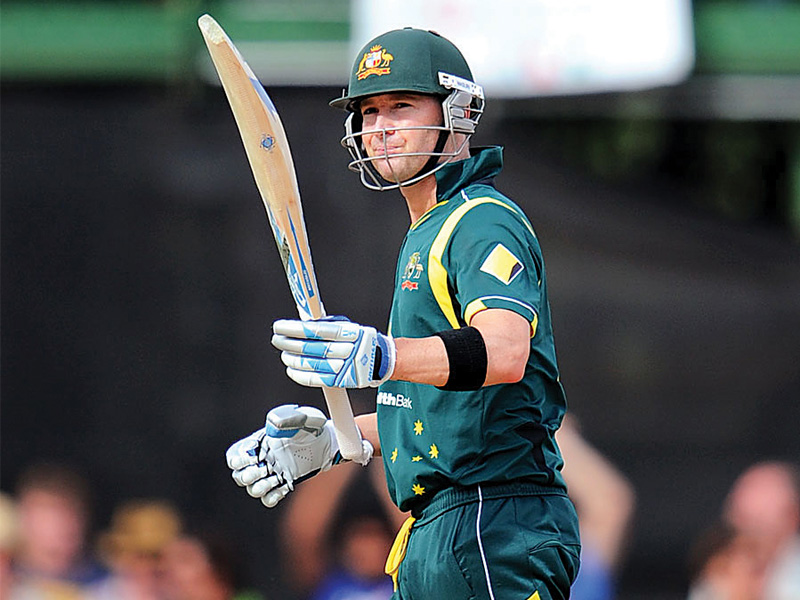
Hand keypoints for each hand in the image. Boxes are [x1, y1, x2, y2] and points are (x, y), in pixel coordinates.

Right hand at [225, 405, 372, 507]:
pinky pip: (269, 498)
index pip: (234, 456)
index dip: (238, 459)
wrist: (328, 441)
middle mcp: (262, 460)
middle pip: (240, 476)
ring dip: (259, 486)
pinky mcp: (284, 484)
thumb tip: (273, 425)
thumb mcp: (300, 418)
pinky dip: (272, 496)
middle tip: (262, 469)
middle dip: (247, 474)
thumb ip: (286, 420)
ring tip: (274, 478)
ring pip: (253, 489)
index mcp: (258, 443)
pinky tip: (284, 486)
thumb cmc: (311, 425)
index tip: (252, 455)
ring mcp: (272, 474)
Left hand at [271, 316, 395, 387]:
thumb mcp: (345, 325)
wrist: (379, 359)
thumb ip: (324, 323)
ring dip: (292, 359)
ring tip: (284, 353)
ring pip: (310, 364)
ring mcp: (343, 367)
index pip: (314, 330)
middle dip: (289, 343)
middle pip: (310, 348)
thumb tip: (301, 320)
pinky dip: (300, 375)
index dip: (293, 329)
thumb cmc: (359, 339)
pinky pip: (315, 379)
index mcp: (347, 332)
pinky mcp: (340, 381)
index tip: (280, 327)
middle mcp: (346, 350)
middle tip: (277, 340)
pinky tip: (291, 369)